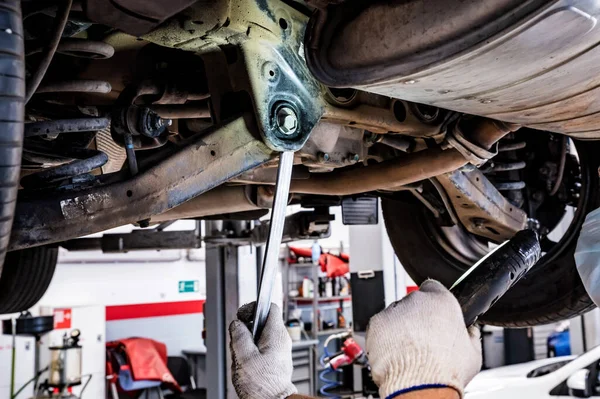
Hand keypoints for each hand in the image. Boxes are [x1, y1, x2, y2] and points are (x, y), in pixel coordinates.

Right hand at [229, 302, 296, 398]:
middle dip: (247, 329)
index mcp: (276, 334)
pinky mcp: (276, 358)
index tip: (242, 315)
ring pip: (259, 335)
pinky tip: (248, 362)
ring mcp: (279, 349)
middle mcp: (281, 339)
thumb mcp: (244, 357)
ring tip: (243, 355)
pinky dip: (252, 351)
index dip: (253, 308)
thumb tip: (236, 324)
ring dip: (248, 342)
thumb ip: (239, 336)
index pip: (270, 307)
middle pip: (262, 321)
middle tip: (239, 341)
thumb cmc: (262, 384)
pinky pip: (261, 347)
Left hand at [366, 280, 481, 398]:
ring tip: (409, 350)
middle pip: (414, 302)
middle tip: (423, 338)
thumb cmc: (444, 372)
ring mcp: (394, 311)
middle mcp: (416, 301)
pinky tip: (395, 352)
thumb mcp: (472, 353)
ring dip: (400, 326)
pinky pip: (380, 326)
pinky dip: (384, 336)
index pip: (434, 288)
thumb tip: (469, 330)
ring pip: (396, 314)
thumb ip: (469, 334)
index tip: (434, 315)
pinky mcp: (376, 323)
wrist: (418, 387)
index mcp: (442, 301)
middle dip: (417, 316)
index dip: (434, 302)